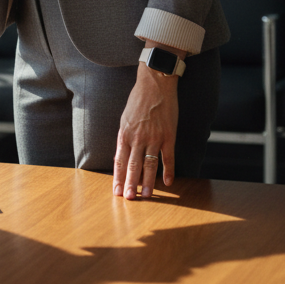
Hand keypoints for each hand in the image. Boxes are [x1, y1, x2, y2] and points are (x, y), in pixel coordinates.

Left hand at [112, 62, 178, 198]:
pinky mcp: (168, 135)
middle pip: (133, 165)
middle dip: (130, 184)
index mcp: (124, 133)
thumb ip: (124, 137)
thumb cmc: (138, 100)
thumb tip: (121, 154)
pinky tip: (168, 183)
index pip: (119, 160)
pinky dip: (168, 171)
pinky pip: (168, 157)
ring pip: (149, 165)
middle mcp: (137, 137)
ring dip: (148, 182)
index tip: (116, 190)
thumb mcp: (125, 118)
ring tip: (146, 196)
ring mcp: (154, 137)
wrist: (155, 84)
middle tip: (129, 199)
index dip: (118, 177)